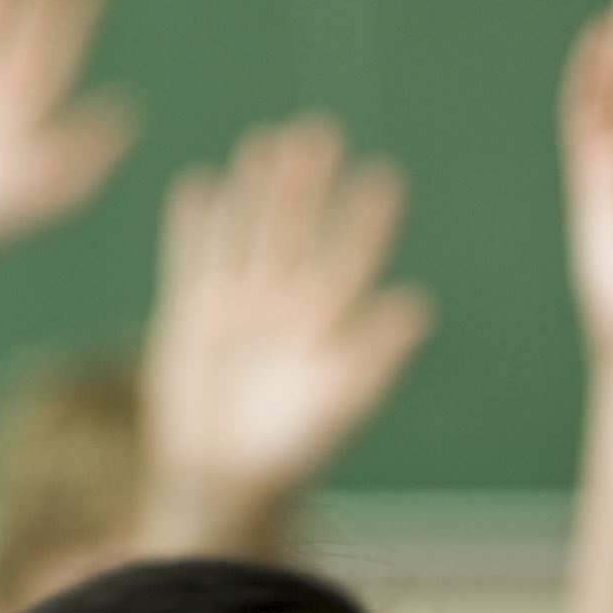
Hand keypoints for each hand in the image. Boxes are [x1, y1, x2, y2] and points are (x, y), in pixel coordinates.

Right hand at [142, 116, 433, 537]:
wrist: (220, 480)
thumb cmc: (291, 450)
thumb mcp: (341, 404)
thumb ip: (377, 354)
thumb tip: (421, 305)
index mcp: (327, 323)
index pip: (350, 259)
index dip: (366, 220)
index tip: (385, 177)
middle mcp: (285, 304)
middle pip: (298, 232)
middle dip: (308, 186)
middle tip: (321, 132)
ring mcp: (237, 304)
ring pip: (249, 233)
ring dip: (256, 192)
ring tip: (265, 142)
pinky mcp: (191, 312)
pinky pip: (193, 257)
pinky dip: (195, 224)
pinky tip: (200, 183)